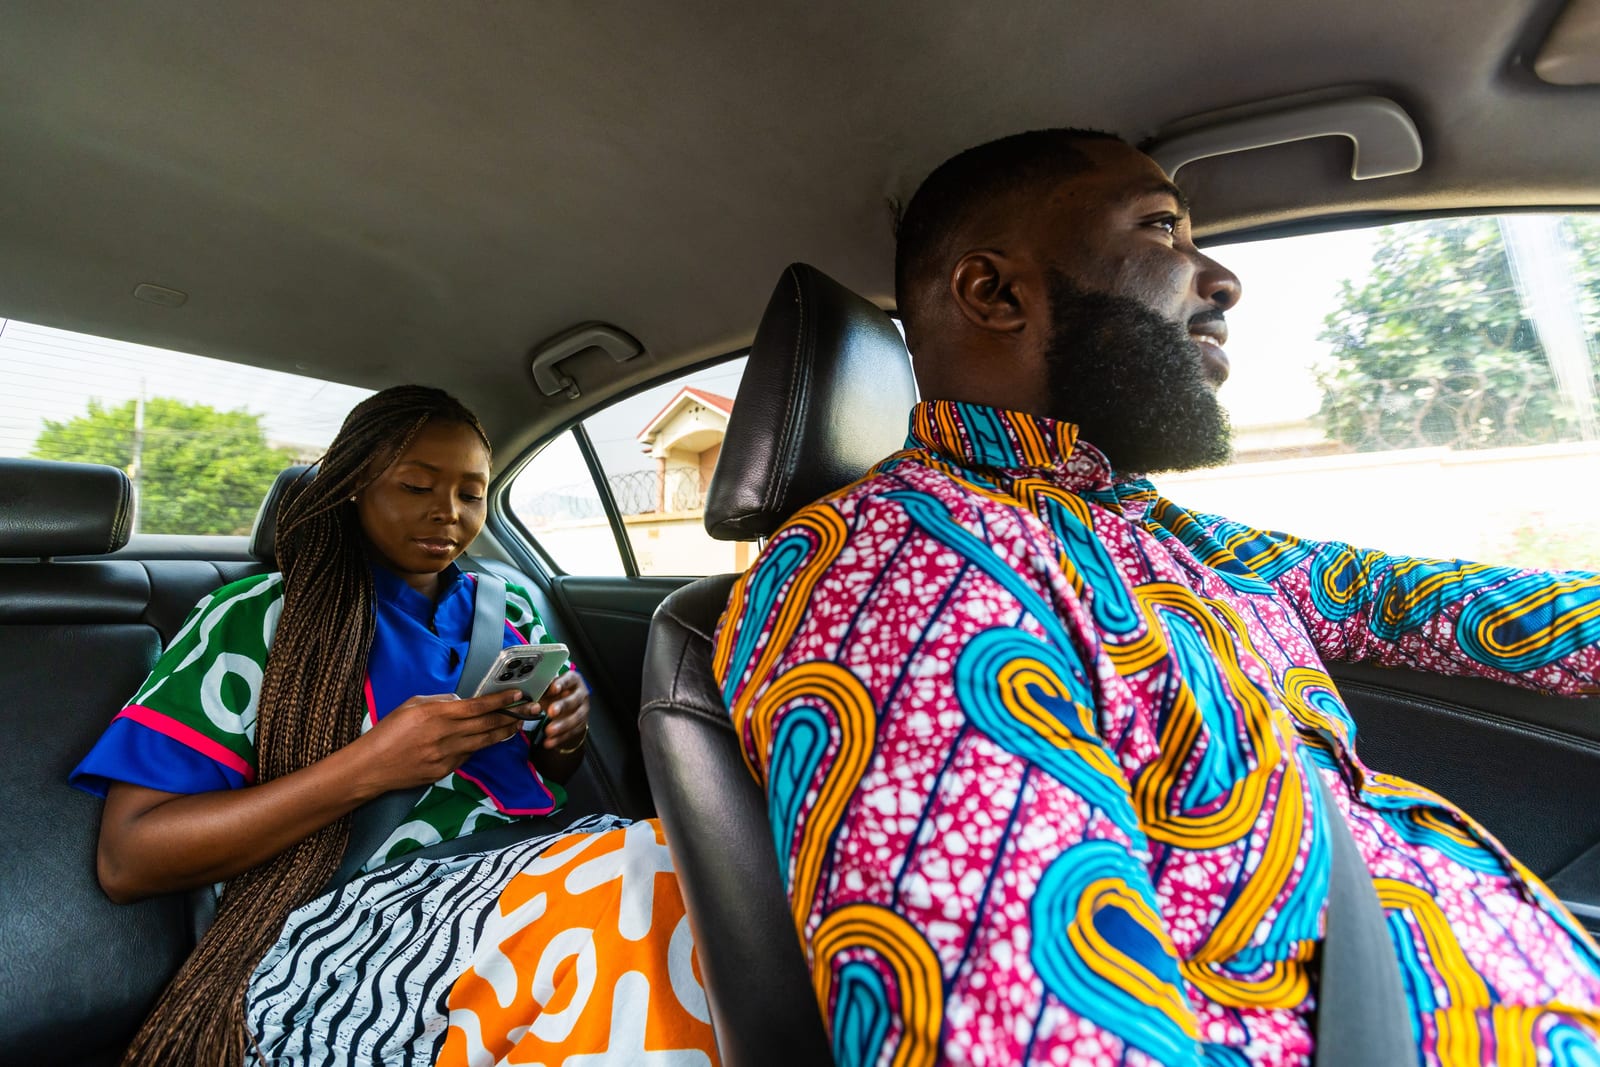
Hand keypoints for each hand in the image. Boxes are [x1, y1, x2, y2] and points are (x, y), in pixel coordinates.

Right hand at [357, 690, 527, 790]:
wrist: (372, 767)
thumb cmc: (388, 731)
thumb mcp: (412, 705)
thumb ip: (440, 701)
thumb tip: (461, 702)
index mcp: (437, 714)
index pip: (478, 706)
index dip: (501, 701)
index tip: (518, 695)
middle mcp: (446, 735)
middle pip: (487, 725)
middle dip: (512, 717)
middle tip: (530, 712)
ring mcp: (447, 755)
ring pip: (483, 743)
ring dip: (502, 734)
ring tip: (517, 726)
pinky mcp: (444, 771)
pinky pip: (467, 756)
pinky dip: (479, 747)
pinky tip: (487, 741)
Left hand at [536, 671, 589, 749]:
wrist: (565, 709)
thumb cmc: (555, 695)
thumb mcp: (548, 689)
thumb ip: (542, 689)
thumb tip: (528, 690)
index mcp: (573, 680)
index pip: (570, 679)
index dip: (562, 683)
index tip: (554, 688)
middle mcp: (580, 694)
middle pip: (575, 699)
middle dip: (563, 706)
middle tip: (551, 712)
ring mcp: (583, 710)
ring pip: (576, 718)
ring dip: (561, 725)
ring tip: (548, 731)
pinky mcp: (581, 725)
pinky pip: (571, 732)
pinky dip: (559, 738)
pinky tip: (549, 741)